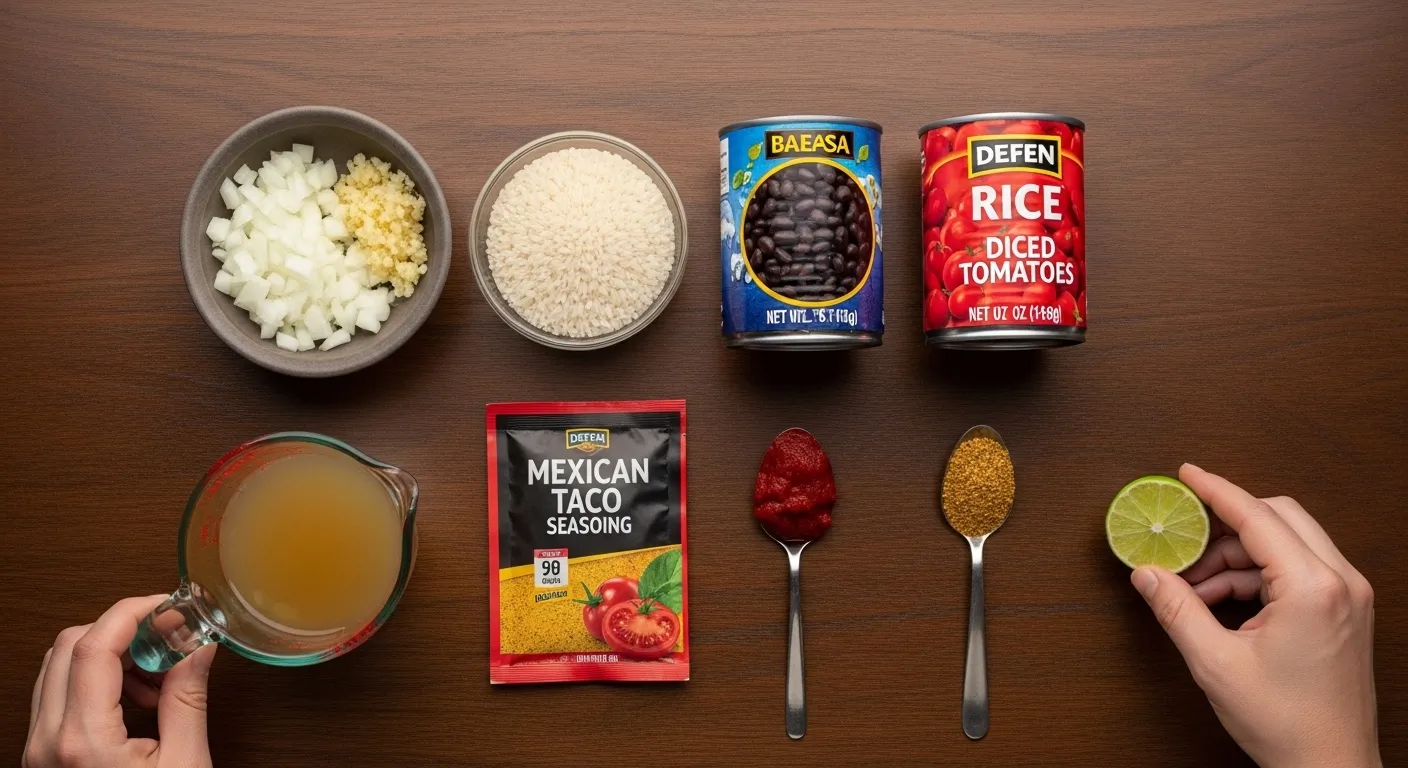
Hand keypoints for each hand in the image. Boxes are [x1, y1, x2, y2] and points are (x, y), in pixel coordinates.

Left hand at [25, 596, 216, 767]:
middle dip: (120, 630)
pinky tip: (132, 695)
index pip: (93, 648)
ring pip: (58, 665)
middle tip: (164, 635)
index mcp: (83, 741)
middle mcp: (48, 740)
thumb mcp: (184, 763)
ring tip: (153, 673)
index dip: (131, 613)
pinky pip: (56, 692)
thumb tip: (198, 648)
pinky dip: (93, 678)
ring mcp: (38, 747)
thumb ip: (188, 701)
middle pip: (68, 646)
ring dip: (106, 653)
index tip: (164, 606)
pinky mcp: (41, 752)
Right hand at [1131, 464, 1378, 767]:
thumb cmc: (1289, 724)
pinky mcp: (1346, 612)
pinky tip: (1222, 602)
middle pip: (1279, 518)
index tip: (1187, 474)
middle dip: (1226, 523)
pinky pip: (1297, 569)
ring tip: (1195, 586)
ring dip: (1237, 555)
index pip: (1257, 517)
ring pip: (1287, 543)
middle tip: (1185, 535)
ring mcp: (1349, 596)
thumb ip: (1176, 609)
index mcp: (1314, 588)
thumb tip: (1147, 574)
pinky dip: (1257, 575)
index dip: (1216, 490)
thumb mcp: (1216, 663)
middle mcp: (1340, 583)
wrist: (1331, 767)